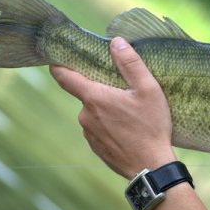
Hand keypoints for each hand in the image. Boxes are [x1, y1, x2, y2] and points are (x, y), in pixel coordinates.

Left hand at [49, 37, 175, 178]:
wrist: (151, 167)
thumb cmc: (151, 126)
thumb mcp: (148, 89)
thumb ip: (131, 63)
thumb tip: (116, 42)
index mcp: (94, 97)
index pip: (64, 76)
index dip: (59, 64)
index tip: (58, 57)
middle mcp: (85, 115)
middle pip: (87, 94)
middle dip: (101, 90)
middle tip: (125, 93)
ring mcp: (89, 134)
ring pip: (94, 113)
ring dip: (107, 110)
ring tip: (131, 115)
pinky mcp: (96, 148)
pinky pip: (99, 129)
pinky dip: (110, 126)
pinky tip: (129, 131)